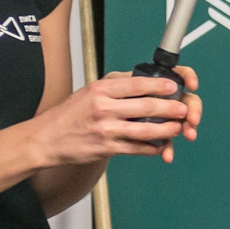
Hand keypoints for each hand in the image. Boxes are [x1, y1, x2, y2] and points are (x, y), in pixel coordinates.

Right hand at [34, 65, 202, 165]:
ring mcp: (106, 130)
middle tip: (183, 108)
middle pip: (146, 107)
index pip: (137, 84)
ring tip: (178, 127)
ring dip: (167, 129)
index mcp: (101, 90)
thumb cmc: (69, 114)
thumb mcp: (89, 91)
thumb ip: (115, 86)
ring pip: (146, 130)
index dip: (160, 85)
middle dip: (170, 108)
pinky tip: (161, 145)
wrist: (46, 139)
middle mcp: (103, 108)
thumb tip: (143, 80)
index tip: (174, 86)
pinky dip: (152, 147)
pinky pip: (136, 148)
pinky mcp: (106, 148)